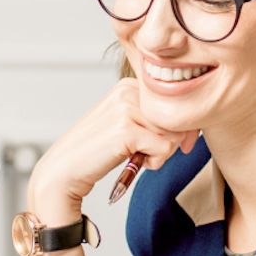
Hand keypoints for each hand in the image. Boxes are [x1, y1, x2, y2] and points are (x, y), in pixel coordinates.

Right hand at [26, 79, 198, 225]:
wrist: (65, 169)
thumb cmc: (96, 151)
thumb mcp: (126, 124)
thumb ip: (153, 119)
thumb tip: (191, 130)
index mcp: (128, 86)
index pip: (173, 104)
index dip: (178, 128)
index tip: (168, 146)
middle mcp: (128, 91)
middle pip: (176, 118)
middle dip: (170, 142)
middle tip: (147, 155)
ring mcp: (126, 109)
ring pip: (174, 133)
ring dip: (162, 153)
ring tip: (138, 158)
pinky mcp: (127, 130)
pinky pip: (165, 148)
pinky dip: (155, 162)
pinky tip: (135, 162)